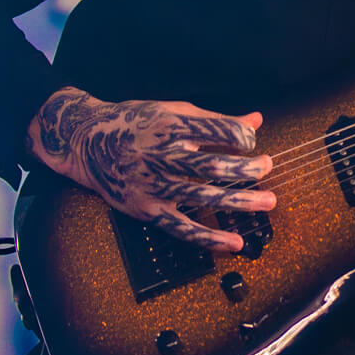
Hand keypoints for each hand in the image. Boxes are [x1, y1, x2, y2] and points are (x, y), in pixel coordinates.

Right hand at [27, 88, 274, 251]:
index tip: (252, 140)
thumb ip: (216, 120)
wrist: (86, 142)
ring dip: (240, 202)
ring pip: (204, 197)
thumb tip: (256, 120)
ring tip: (268, 202)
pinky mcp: (147, 209)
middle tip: (268, 167)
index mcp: (171, 126)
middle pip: (214, 166)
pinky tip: (235, 243)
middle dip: (248, 169)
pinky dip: (210, 238)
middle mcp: (162, 156)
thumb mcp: (173, 111)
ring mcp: (153, 185)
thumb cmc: (134, 123)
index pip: (218, 132)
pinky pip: (182, 228)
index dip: (243, 137)